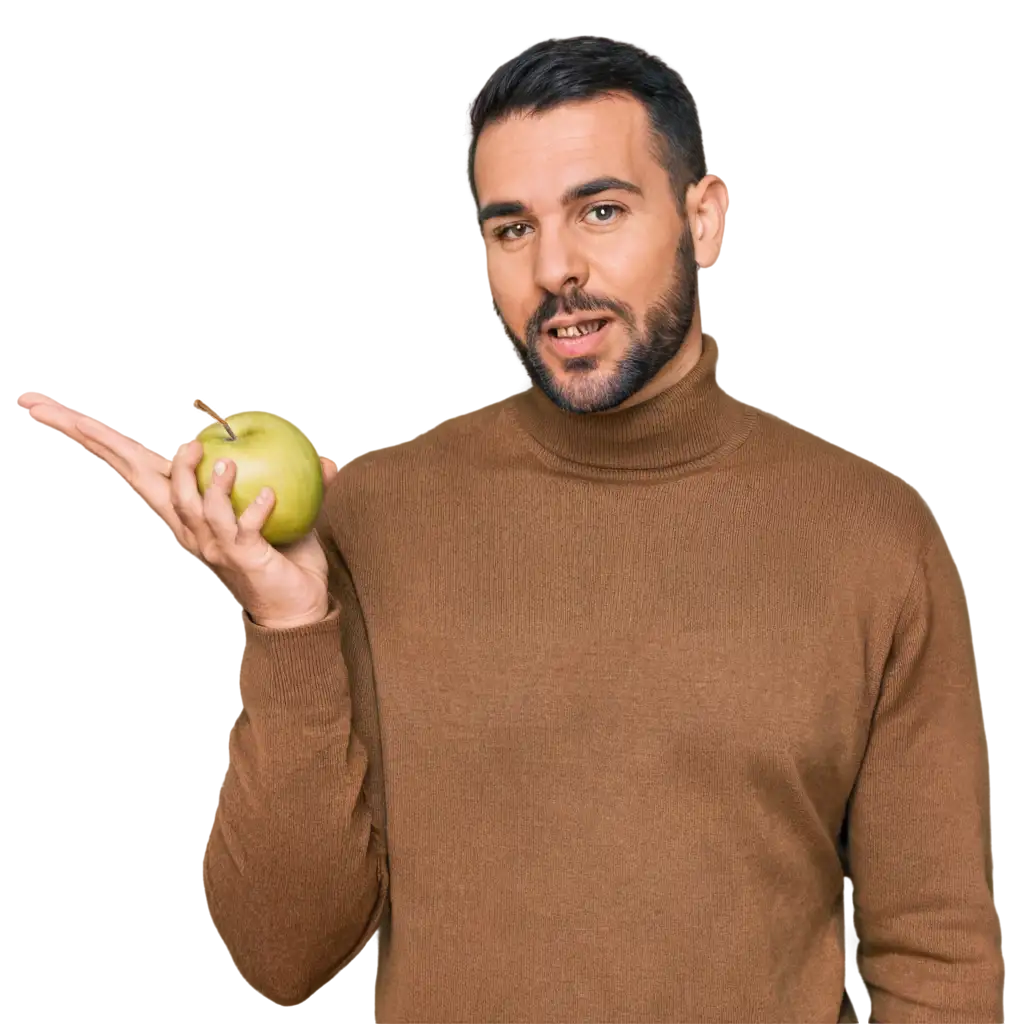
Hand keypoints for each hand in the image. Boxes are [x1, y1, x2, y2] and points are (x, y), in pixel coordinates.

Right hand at [15, 387, 337, 628]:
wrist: (301, 609)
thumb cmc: (288, 559)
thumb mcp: (291, 513)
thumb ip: (301, 484)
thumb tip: (327, 459)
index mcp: (186, 509)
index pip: (135, 464)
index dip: (94, 436)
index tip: (44, 404)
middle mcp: (187, 526)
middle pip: (134, 475)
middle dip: (93, 440)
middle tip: (48, 405)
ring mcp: (210, 544)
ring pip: (189, 505)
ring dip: (197, 479)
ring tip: (215, 455)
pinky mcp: (241, 559)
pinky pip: (242, 530)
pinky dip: (255, 510)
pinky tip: (271, 496)